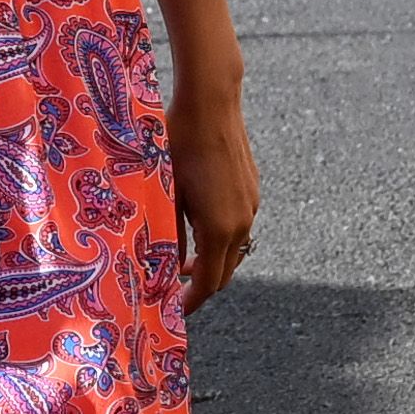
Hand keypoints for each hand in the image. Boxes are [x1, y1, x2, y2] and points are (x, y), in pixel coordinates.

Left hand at [169, 77, 258, 313]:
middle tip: (175, 288)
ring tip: (182, 259)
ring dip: (212, 260)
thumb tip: (161, 262)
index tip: (175, 310)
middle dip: (203, 284)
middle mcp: (243, 221)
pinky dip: (221, 238)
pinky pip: (240, 226)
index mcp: (219, 227)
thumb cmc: (178, 143)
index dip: (192, 300)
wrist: (212, 103)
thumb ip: (165, 229)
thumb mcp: (164, 188)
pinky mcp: (253, 189)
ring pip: (235, 249)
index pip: (210, 282)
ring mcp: (252, 205)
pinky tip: (197, 224)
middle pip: (226, 271)